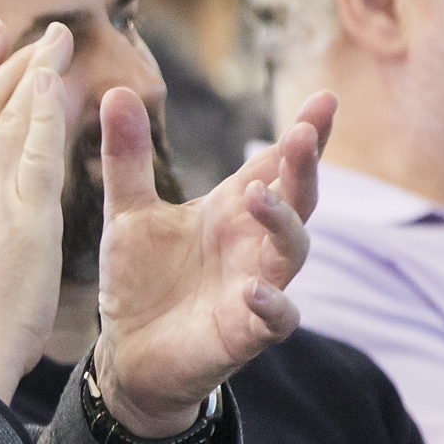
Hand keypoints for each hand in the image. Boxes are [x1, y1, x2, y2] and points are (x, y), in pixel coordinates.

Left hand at [87, 90, 334, 437]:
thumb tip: (118, 90)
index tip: (325, 97)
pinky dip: (272, 304)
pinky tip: (255, 290)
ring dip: (283, 221)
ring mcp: (257, 287)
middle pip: (298, 198)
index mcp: (232, 210)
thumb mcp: (127, 213)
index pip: (275, 164)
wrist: (127, 353)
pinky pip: (276, 318)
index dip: (303, 132)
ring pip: (293, 250)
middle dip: (305, 166)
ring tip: (259, 196)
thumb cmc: (140, 281)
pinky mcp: (247, 333)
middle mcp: (254, 244)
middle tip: (305, 133)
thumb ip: (126, 157)